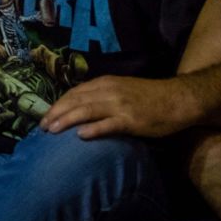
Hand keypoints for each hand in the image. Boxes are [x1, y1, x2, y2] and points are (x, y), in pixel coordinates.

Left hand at [40, 75, 193, 138]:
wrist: (179, 99)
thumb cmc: (150, 97)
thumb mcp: (121, 90)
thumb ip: (102, 96)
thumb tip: (80, 109)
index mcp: (105, 83)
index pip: (74, 93)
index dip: (58, 104)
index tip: (45, 116)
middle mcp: (109, 91)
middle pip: (75, 101)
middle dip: (56, 113)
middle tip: (42, 126)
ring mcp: (120, 105)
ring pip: (86, 111)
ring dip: (66, 120)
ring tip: (52, 130)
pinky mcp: (132, 120)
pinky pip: (108, 124)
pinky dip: (93, 129)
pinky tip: (81, 136)